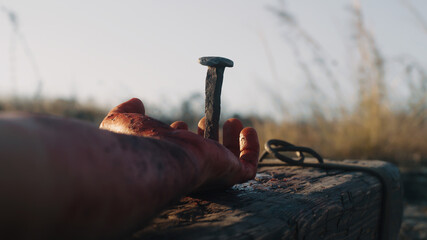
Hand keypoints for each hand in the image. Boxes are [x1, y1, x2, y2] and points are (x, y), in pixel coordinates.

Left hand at [100, 98, 258, 188]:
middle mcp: (190, 169)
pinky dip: (252, 150)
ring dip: (232, 140)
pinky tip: (248, 130)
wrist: (154, 160)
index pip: (179, 152)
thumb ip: (126, 112)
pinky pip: (249, 168)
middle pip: (205, 156)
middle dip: (207, 135)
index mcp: (167, 162)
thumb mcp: (123, 123)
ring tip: (234, 121)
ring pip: (228, 161)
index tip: (177, 123)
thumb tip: (136, 102)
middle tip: (206, 119)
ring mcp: (211, 173)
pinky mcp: (228, 172)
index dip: (180, 136)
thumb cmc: (135, 144)